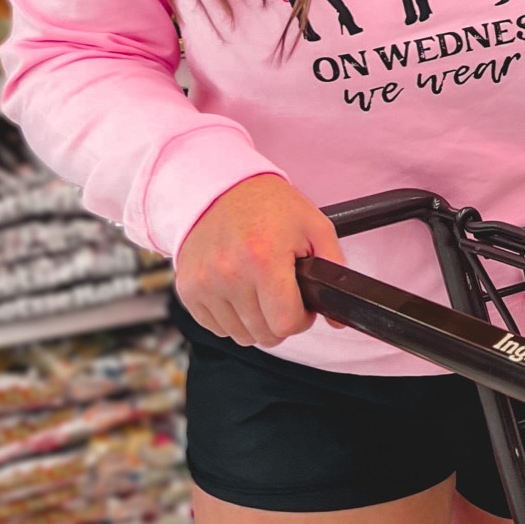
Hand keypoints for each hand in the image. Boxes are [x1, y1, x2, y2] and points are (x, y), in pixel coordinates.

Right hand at [175, 175, 345, 348]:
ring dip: (255, 321)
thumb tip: (337, 317)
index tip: (300, 303)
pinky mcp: (187, 289)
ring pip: (240, 335)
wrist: (221, 188)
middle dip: (279, 319)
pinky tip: (238, 290)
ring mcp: (204, 283)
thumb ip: (333, 268)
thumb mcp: (315, 226)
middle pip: (264, 334)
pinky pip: (216, 327)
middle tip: (281, 291)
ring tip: (259, 288)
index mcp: (264, 258)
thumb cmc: (270, 206)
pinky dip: (230, 317)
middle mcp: (229, 274)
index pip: (286, 324)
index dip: (301, 318)